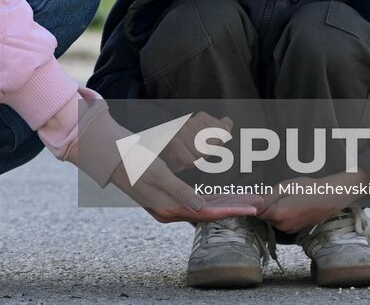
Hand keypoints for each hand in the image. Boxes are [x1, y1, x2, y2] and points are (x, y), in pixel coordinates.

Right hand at [107, 154, 255, 224]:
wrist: (112, 156)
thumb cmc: (134, 162)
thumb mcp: (158, 174)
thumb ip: (181, 192)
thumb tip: (202, 208)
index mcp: (168, 208)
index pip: (207, 212)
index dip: (231, 210)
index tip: (252, 208)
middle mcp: (169, 210)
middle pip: (209, 210)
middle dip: (233, 205)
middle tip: (257, 201)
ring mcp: (168, 204)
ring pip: (204, 204)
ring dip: (225, 201)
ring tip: (245, 198)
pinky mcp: (166, 196)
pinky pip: (194, 199)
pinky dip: (210, 197)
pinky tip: (222, 195)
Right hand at [159, 112, 232, 171]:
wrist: (164, 148)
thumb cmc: (188, 142)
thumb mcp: (206, 133)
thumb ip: (220, 128)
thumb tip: (228, 123)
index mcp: (202, 117)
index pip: (223, 134)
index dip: (218, 144)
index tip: (207, 143)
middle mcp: (192, 122)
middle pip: (213, 145)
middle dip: (207, 152)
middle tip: (196, 149)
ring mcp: (182, 132)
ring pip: (202, 154)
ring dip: (197, 158)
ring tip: (188, 152)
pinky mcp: (175, 144)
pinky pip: (191, 161)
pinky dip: (188, 163)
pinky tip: (182, 156)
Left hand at [256, 171, 366, 233]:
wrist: (330, 197)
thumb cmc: (308, 188)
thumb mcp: (285, 186)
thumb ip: (267, 197)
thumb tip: (252, 204)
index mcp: (278, 214)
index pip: (256, 212)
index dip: (252, 204)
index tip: (248, 198)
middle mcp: (282, 226)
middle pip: (264, 216)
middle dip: (265, 206)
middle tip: (274, 194)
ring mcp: (289, 230)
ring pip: (272, 219)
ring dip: (273, 210)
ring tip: (286, 198)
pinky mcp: (295, 230)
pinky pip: (281, 222)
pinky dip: (281, 215)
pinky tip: (291, 205)